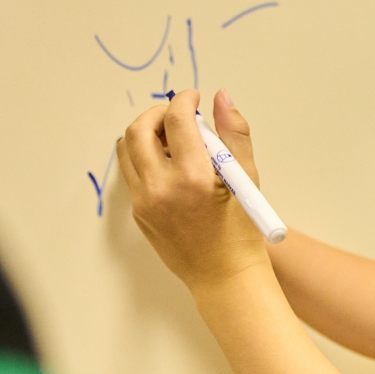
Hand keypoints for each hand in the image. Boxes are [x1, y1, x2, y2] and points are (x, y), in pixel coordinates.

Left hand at [118, 89, 268, 290]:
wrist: (224, 276)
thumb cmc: (242, 231)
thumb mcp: (247, 179)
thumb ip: (234, 133)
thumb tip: (221, 97)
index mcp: (193, 178)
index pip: (177, 121)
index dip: (184, 101)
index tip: (194, 97)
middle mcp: (161, 189)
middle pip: (140, 130)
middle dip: (158, 113)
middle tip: (178, 114)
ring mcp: (144, 202)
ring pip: (127, 149)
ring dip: (146, 133)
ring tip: (171, 138)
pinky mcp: (138, 213)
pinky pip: (132, 172)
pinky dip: (145, 157)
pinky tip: (169, 163)